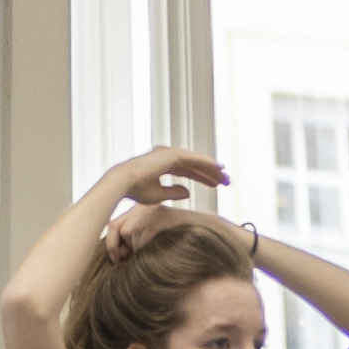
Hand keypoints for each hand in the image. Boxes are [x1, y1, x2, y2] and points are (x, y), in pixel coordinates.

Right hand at [99, 149, 230, 241]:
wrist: (123, 183)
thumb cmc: (136, 191)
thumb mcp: (158, 195)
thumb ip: (174, 192)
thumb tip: (189, 192)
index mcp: (163, 164)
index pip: (188, 171)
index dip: (202, 177)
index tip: (214, 184)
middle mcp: (168, 157)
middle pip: (195, 165)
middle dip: (210, 173)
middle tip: (225, 180)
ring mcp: (170, 154)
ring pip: (196, 161)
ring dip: (212, 168)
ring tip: (225, 176)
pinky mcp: (173, 155)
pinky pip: (194, 158)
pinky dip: (207, 162)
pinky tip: (218, 167)